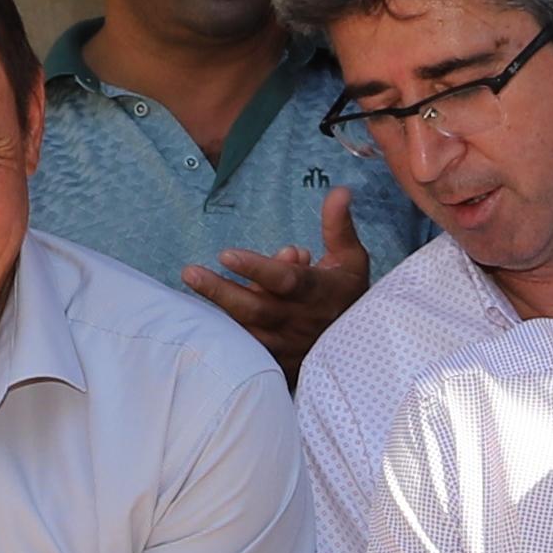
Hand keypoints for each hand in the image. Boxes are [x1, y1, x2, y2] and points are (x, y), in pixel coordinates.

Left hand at [185, 191, 376, 371]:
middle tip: (190, 272)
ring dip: (218, 311)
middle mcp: (300, 320)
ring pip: (247, 331)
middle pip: (256, 307)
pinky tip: (199, 319)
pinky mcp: (278, 362)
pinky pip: (246, 352)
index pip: (286, 280)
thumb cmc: (348, 293)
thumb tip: (340, 190)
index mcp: (318, 292)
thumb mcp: (351, 259)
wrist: (362, 347)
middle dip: (221, 291)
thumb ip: (339, 226)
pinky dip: (225, 337)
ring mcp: (287, 345)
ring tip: (193, 287)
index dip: (256, 268)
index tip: (226, 254)